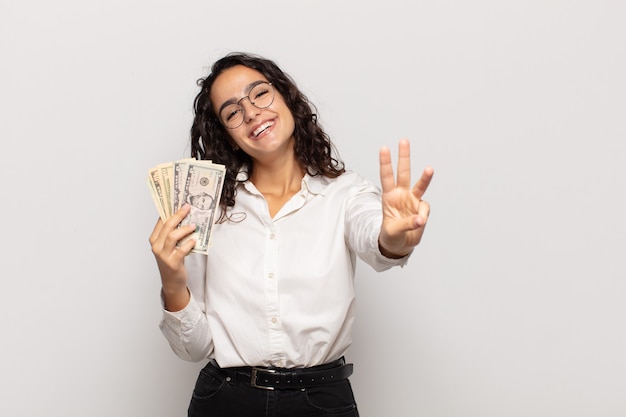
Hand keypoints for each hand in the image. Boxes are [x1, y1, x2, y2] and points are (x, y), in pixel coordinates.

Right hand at [148, 204, 196, 310]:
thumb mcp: (169, 245)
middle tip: (188, 208)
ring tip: (194, 226)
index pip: (161, 221)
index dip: (170, 210)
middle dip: (178, 215)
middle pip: (167, 226)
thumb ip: (173, 233)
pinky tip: (194, 240)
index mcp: (154, 239)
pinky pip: (181, 250)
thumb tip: (184, 216)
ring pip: (172, 237)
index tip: (181, 202)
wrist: (172, 281)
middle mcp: (156, 246)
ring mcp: (163, 255)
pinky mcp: (172, 263)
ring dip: (184, 229)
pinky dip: (189, 244)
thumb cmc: (172, 260)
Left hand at [378, 139, 433, 257]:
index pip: (386, 177)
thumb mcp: (392, 231)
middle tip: (404, 141)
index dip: (385, 163)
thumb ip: (405, 224)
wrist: (400, 245)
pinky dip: (422, 216)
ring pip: (420, 184)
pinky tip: (418, 223)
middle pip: (403, 172)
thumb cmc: (391, 235)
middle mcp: (401, 194)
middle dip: (404, 157)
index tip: (384, 148)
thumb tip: (420, 219)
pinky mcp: (422, 209)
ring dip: (425, 177)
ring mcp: (412, 200)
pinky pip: (425, 209)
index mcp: (388, 196)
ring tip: (429, 169)